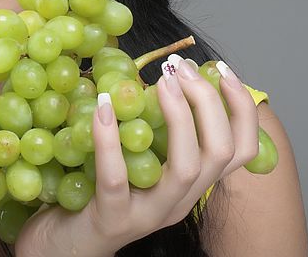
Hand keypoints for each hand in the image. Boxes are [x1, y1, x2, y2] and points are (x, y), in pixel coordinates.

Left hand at [14, 59, 259, 256]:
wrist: (66, 244)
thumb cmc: (101, 191)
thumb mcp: (139, 156)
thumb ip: (155, 126)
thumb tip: (162, 71)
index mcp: (192, 184)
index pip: (240, 150)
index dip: (241, 108)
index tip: (221, 68)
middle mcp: (181, 200)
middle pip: (220, 153)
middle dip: (208, 103)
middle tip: (181, 69)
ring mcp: (149, 213)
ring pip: (186, 168)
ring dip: (179, 118)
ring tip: (161, 82)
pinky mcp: (112, 219)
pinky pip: (116, 178)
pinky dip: (111, 138)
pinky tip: (105, 106)